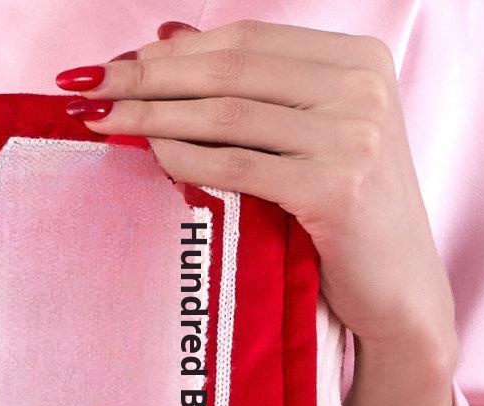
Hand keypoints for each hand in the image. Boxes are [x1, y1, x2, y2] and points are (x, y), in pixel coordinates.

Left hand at [55, 18, 457, 357]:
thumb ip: (250, 89)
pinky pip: (238, 165)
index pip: (246, 40)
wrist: (397, 293)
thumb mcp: (305, 140)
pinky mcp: (335, 187)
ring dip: (153, 114)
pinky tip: (149, 157)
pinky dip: (185, 158)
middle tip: (86, 84)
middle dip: (149, 74)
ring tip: (99, 119)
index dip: (173, 49)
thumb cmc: (342, 220)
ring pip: (228, 112)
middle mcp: (361, 86)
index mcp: (357, 60)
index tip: (114, 63)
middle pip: (231, 68)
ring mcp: (353, 134)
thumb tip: (168, 34)